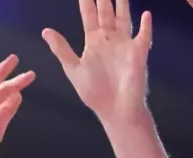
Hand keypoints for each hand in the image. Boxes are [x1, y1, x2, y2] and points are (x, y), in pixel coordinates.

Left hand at [43, 0, 151, 122]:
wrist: (115, 111)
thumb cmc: (95, 92)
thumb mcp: (74, 69)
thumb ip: (62, 49)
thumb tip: (46, 31)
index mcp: (94, 41)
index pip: (89, 14)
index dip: (86, 0)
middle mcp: (110, 39)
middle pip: (106, 11)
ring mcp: (125, 45)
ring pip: (124, 18)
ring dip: (123, 4)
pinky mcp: (138, 54)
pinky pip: (143, 37)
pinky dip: (146, 26)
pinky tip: (146, 14)